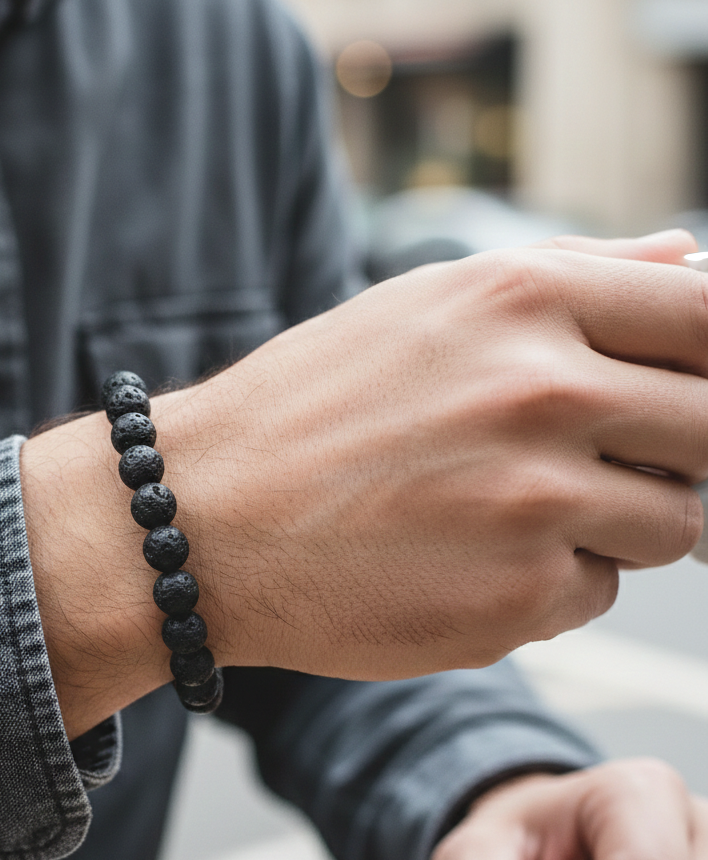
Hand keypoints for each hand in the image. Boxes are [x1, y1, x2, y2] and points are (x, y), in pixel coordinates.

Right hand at [22, 230, 707, 734]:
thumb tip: (690, 258)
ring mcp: (537, 503)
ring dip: (612, 524)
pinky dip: (550, 583)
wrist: (201, 521)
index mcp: (523, 299)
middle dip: (670, 452)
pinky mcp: (519, 601)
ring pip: (674, 525)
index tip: (680, 392)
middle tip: (585, 463)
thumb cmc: (305, 413)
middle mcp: (543, 393)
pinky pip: (596, 591)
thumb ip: (572, 275)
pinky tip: (462, 564)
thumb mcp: (424, 307)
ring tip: (501, 515)